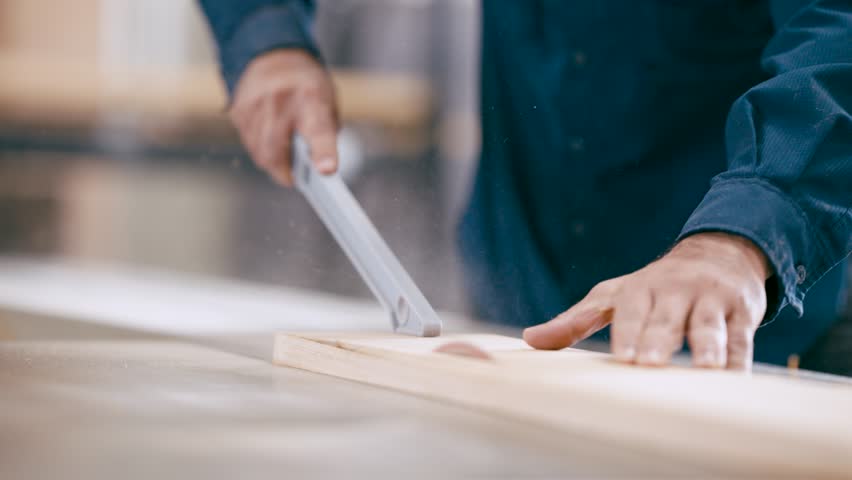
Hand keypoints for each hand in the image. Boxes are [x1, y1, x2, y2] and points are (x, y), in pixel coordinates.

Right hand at [230, 49, 338, 185]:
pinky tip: (269, 139)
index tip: (326, 171)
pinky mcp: (239, 110)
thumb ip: (325, 133)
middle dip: (285, 171)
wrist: (273, 54)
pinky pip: (249, 143)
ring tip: (284, 156)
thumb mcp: (328, 101)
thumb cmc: (307, 84)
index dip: (323, 153)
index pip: (319, 131)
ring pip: (260, 152)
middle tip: (294, 178)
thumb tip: (317, 169)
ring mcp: (256, 105)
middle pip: (277, 151)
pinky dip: (261, 148)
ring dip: (273, 161)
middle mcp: (282, 100)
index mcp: (312, 98)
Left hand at [523, 232, 770, 369]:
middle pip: (667, 318)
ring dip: (707, 345)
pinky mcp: (742, 311)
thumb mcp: (614, 296)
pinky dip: (740, 355)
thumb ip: (575, 320)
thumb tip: (530, 340)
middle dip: (660, 339)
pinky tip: (735, 376)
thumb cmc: (655, 286)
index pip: (631, 310)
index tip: (622, 356)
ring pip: (709, 324)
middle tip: (651, 363)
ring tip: (706, 368)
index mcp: (641, 288)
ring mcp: (711, 300)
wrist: (719, 253)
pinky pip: (742, 335)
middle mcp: (676, 291)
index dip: (628, 331)